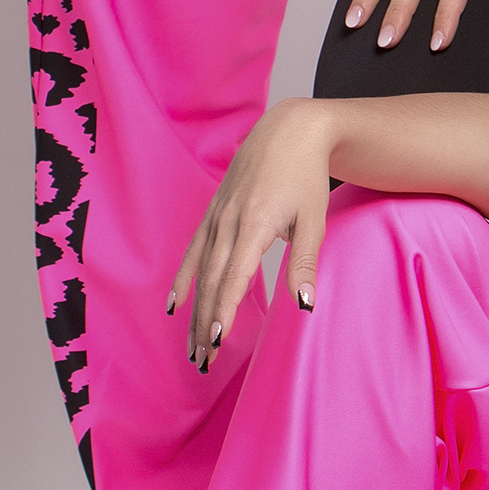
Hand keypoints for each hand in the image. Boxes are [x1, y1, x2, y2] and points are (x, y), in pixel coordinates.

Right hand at [168, 99, 329, 364]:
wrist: (290, 129)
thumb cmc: (306, 174)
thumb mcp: (314, 219)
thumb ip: (304, 264)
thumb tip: (304, 305)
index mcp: (253, 224)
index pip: (233, 277)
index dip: (223, 310)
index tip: (216, 341)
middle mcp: (228, 221)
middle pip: (212, 281)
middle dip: (206, 323)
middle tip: (203, 360)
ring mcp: (217, 215)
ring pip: (200, 271)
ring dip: (194, 310)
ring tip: (191, 345)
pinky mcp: (213, 211)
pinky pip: (193, 249)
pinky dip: (183, 278)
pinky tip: (174, 303)